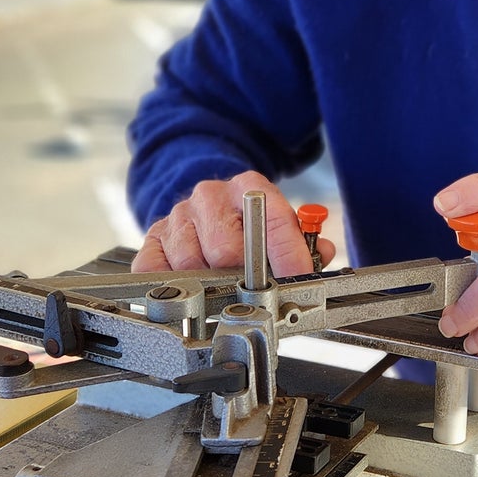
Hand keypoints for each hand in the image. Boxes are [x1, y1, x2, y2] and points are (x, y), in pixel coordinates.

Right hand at [132, 171, 335, 276]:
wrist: (205, 204)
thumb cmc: (245, 221)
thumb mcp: (278, 222)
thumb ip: (303, 240)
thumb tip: (324, 252)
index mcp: (249, 187)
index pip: (273, 218)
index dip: (288, 254)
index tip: (297, 277)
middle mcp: (211, 196)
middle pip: (226, 248)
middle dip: (242, 276)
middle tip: (253, 289)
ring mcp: (179, 216)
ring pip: (191, 264)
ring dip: (207, 284)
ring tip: (220, 286)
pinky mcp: (153, 237)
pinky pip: (155, 269)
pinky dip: (171, 285)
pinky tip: (187, 285)